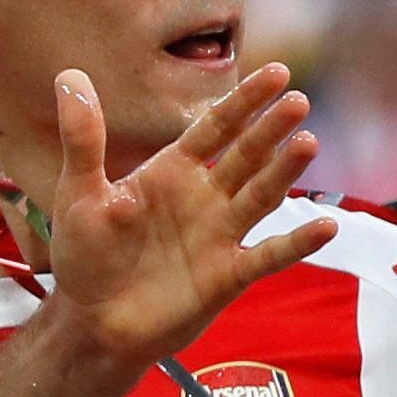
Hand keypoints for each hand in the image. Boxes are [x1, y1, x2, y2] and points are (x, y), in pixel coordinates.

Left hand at [43, 60, 331, 371]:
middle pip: (247, 156)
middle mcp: (206, 197)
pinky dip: (298, 243)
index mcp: (173, 171)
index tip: (277, 74)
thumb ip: (84, 138)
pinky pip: (270, 255)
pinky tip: (326, 226)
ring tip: (308, 143)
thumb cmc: (86, 256)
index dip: (246, 101)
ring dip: (286, 172)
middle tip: (299, 102)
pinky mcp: (229, 275)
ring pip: (262, 196)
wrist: (94, 323)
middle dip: (271, 129)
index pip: (217, 127)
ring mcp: (222, 235)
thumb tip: (70, 75)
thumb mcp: (79, 191)